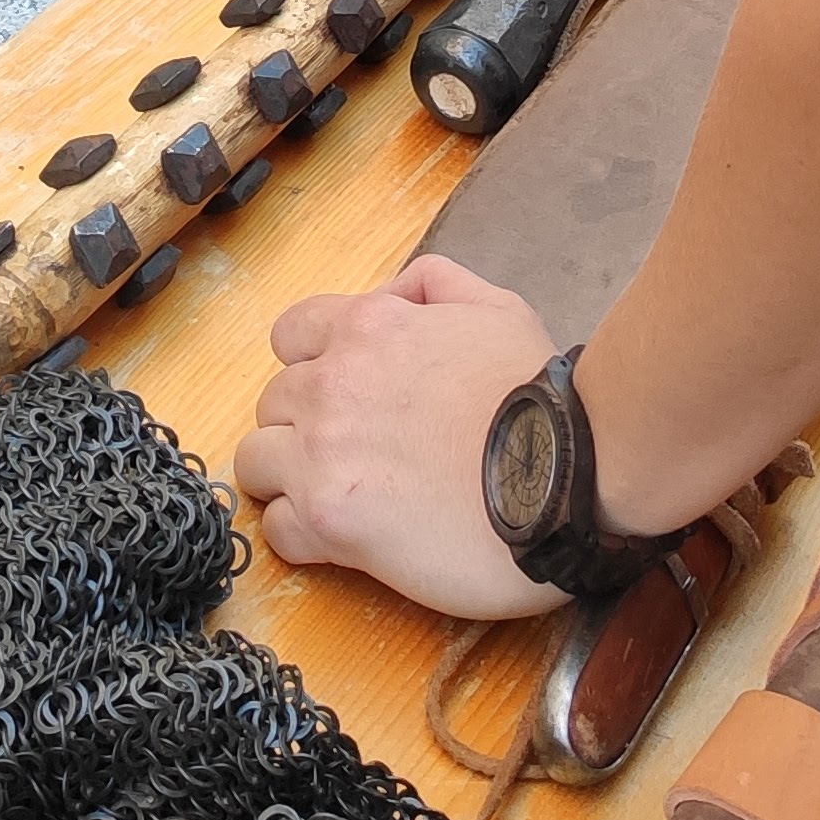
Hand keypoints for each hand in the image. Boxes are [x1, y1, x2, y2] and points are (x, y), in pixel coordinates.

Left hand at [233, 257, 565, 618]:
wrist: (563, 478)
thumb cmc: (536, 396)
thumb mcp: (495, 307)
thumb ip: (433, 283)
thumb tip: (392, 293)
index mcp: (366, 328)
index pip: (289, 336)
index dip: (312, 364)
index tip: (343, 393)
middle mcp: (330, 386)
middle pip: (270, 404)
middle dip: (302, 424)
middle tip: (350, 452)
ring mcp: (321, 455)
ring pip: (255, 462)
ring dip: (288, 476)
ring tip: (337, 495)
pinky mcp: (329, 521)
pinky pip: (277, 528)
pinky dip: (301, 533)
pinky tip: (343, 536)